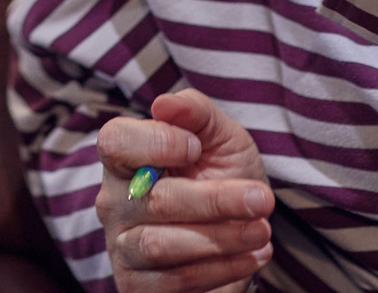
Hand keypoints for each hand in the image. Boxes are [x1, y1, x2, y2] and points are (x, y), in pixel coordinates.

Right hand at [97, 90, 272, 292]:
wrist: (241, 235)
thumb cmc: (224, 178)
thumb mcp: (221, 139)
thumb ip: (197, 113)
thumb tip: (165, 103)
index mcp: (126, 158)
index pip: (114, 142)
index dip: (154, 142)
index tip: (196, 147)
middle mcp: (114, 202)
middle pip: (152, 198)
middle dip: (215, 199)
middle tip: (262, 199)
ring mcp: (123, 246)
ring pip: (162, 244)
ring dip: (222, 238)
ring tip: (262, 230)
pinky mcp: (137, 286)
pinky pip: (175, 281)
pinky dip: (222, 269)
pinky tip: (253, 256)